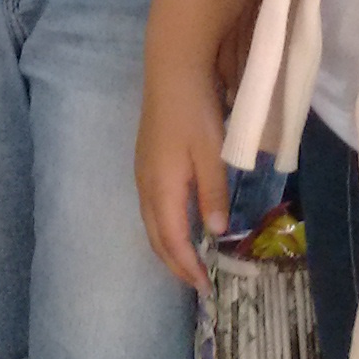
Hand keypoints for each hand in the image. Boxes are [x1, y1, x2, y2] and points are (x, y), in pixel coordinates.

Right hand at [137, 62, 230, 290]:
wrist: (172, 71)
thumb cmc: (195, 111)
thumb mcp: (211, 153)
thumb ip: (213, 193)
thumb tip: (215, 232)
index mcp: (162, 188)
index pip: (172, 240)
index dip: (188, 267)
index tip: (206, 287)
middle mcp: (146, 186)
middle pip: (156, 238)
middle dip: (175, 264)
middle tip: (197, 284)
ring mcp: (142, 173)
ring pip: (151, 223)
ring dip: (168, 247)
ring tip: (189, 262)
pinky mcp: (146, 162)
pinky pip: (152, 208)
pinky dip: (165, 228)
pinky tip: (180, 225)